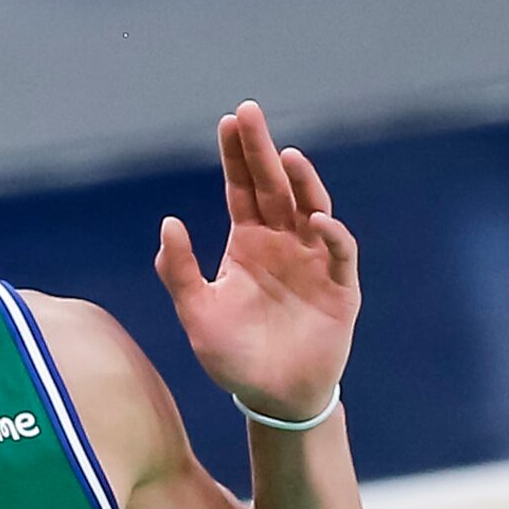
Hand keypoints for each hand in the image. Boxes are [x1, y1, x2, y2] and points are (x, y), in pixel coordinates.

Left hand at [157, 101, 359, 423]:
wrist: (273, 397)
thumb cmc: (233, 356)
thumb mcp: (197, 314)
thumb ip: (180, 272)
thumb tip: (168, 223)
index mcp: (247, 244)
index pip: (241, 190)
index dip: (236, 157)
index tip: (228, 121)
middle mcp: (281, 244)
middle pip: (273, 187)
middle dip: (262, 150)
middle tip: (249, 112)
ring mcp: (313, 262)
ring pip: (310, 209)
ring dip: (302, 182)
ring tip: (287, 156)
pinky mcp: (340, 288)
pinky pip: (339, 254)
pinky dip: (332, 235)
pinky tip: (318, 219)